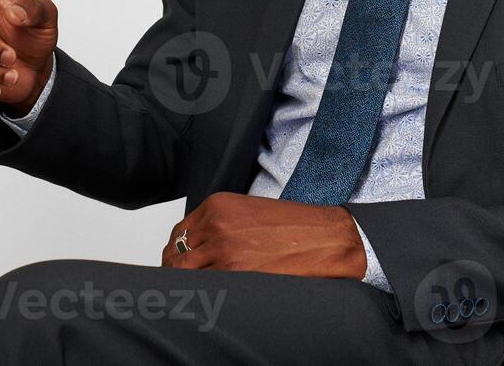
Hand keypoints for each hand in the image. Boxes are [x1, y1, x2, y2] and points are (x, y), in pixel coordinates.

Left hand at [160, 192, 366, 279]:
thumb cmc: (295, 226)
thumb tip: (198, 249)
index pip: (179, 233)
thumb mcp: (249, 212)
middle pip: (176, 254)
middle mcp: (216, 225)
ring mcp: (223, 249)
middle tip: (183, 285)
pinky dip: (204, 294)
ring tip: (198, 294)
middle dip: (177, 271)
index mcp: (218, 206)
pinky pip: (205, 287)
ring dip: (188, 284)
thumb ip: (220, 224)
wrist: (327, 237)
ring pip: (185, 273)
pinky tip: (212, 297)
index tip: (178, 264)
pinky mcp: (235, 272)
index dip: (176, 252)